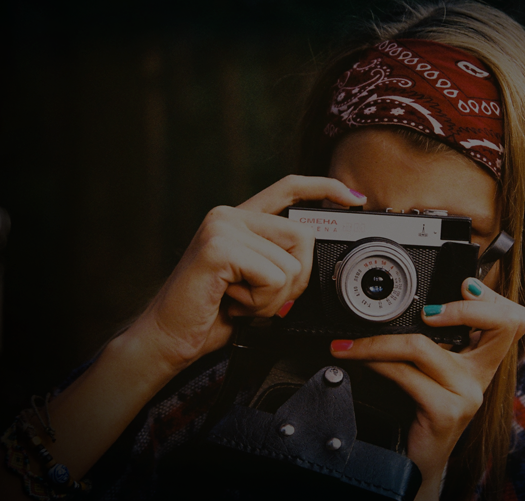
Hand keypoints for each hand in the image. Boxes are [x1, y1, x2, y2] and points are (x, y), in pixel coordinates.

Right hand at [129, 175, 366, 373]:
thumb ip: (280, 261)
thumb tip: (314, 254)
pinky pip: (272, 277)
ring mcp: (223, 227)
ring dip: (273, 297)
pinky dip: (260, 302)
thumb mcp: (257, 282)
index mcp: (241, 219)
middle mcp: (231, 215)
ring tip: (241, 301)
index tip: (354, 199)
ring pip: (290, 263)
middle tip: (262, 299)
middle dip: (296, 279)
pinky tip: (232, 303)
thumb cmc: (214, 313)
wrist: (169, 337)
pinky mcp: (219, 247)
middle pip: (303, 236)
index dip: (325, 188)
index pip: (289, 188)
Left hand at [329, 277, 524, 499]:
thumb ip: (432, 339)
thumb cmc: (419, 411)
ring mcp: (467, 394)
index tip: (462, 285)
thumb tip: (406, 301)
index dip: (492, 297)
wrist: (413, 464)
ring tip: (353, 343)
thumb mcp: (430, 370)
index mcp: (482, 359)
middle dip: (466, 307)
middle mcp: (481, 375)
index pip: (512, 319)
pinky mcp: (446, 411)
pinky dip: (376, 362)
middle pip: (503, 323)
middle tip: (426, 309)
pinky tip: (359, 360)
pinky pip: (405, 374)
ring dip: (379, 340)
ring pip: (425, 346)